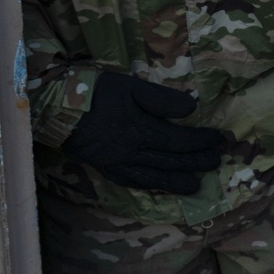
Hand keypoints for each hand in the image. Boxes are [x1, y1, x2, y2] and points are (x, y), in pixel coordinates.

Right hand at [61, 72, 223, 194]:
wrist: (56, 107)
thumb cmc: (95, 92)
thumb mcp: (130, 86)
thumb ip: (162, 99)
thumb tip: (191, 109)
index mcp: (139, 130)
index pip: (178, 140)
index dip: (200, 141)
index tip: (217, 140)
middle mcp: (131, 152)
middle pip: (170, 161)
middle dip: (195, 163)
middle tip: (215, 162)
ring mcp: (117, 164)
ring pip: (152, 177)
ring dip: (176, 182)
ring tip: (195, 186)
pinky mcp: (104, 168)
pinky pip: (130, 182)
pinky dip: (147, 186)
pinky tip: (157, 187)